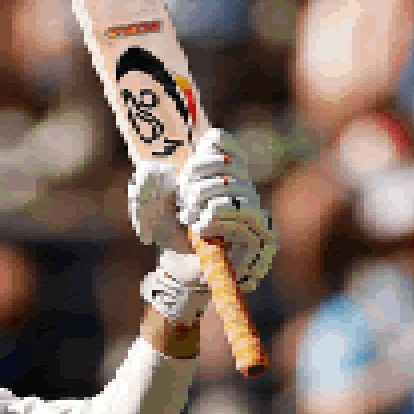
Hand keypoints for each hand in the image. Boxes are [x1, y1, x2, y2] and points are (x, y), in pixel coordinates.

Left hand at [130, 127, 276, 319]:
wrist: (180, 273)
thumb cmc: (170, 235)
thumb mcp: (150, 206)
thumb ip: (148, 183)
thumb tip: (154, 169)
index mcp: (222, 173)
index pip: (219, 140)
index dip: (198, 154)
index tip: (183, 177)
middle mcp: (244, 189)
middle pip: (223, 162)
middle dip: (194, 182)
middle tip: (183, 207)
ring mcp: (258, 211)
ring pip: (228, 186)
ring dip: (200, 204)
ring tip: (192, 223)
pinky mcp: (265, 234)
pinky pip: (235, 209)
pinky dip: (211, 219)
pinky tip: (203, 232)